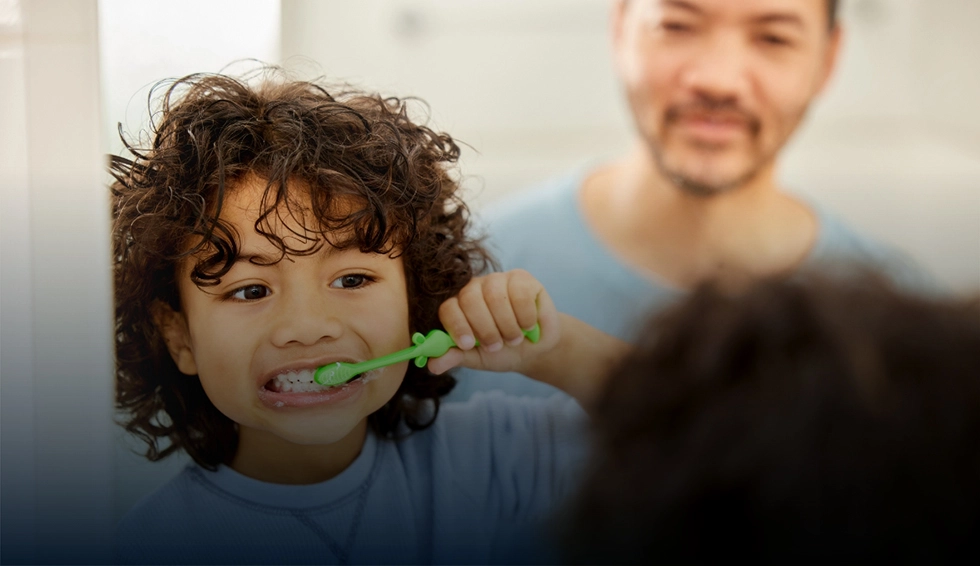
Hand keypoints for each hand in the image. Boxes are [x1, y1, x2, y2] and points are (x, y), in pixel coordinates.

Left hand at [427, 269, 559, 375]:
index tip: (469, 344)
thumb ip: (456, 357)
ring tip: (514, 339)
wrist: (535, 350)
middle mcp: (475, 288)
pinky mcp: (522, 278)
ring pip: (496, 297)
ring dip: (507, 326)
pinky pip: (520, 294)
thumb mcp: (477, 358)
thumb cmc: (502, 351)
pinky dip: (525, 316)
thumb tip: (432, 366)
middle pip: (470, 299)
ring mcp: (498, 280)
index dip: (457, 326)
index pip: (449, 308)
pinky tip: (528, 326)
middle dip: (485, 329)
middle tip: (497, 346)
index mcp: (459, 306)